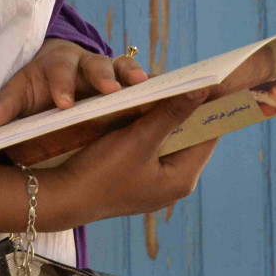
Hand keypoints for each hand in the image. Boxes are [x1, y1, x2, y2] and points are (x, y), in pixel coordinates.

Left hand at [0, 39, 148, 128]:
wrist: (53, 73)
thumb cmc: (36, 88)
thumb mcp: (18, 94)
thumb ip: (6, 106)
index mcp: (57, 65)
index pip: (60, 72)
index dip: (63, 87)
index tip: (64, 105)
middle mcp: (85, 63)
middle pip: (96, 64)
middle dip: (103, 76)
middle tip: (111, 90)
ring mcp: (107, 70)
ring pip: (121, 66)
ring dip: (132, 75)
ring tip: (143, 86)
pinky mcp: (123, 81)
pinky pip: (137, 79)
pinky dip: (147, 84)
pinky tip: (162, 96)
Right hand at [57, 88, 218, 222]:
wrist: (61, 199)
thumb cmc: (100, 172)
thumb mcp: (138, 139)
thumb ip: (171, 112)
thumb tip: (204, 89)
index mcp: (182, 179)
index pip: (208, 134)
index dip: (211, 105)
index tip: (214, 78)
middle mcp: (175, 182)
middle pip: (191, 135)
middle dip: (188, 107)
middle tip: (188, 77)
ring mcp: (157, 181)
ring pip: (172, 138)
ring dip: (169, 114)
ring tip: (168, 88)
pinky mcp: (141, 177)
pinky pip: (156, 144)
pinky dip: (154, 125)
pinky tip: (146, 107)